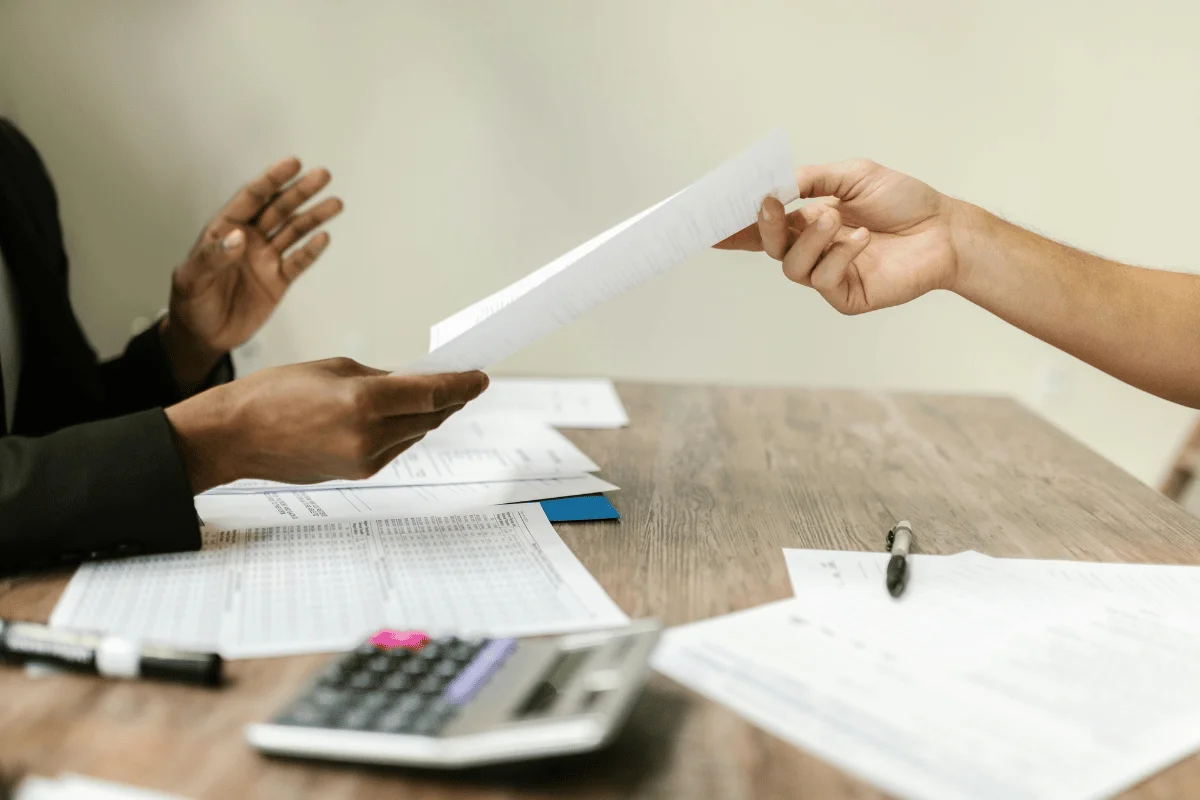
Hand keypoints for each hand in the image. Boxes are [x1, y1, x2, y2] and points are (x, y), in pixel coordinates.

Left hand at [163, 158, 343, 388]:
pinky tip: (323, 238)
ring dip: (314, 216)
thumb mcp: (190, 280)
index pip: (252, 198)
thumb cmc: (190, 303)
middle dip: (300, 191)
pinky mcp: (279, 280)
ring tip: (335, 203)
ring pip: (294, 231)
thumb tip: (238, 238)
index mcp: (225, 230)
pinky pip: (298, 262)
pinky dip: (311, 251)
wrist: (203, 335)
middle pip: (279, 209)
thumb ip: (212, 257)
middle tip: (322, 175)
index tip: (292, 164)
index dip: (272, 180)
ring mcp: (266, 258)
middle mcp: (249, 239)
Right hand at [164, 358, 488, 492]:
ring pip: (415, 434)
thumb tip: (415, 385)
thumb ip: (381, 378)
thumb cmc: (275, 393)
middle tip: (464, 381)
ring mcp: (365, 460)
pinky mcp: (357, 474)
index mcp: (364, 402)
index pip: (432, 394)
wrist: (234, 436)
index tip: (480, 376)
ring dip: (428, 416)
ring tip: (437, 396)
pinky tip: (403, 417)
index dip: (462, 384)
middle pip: (430, 417)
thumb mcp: (333, 370)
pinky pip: (395, 448)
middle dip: (450, 398)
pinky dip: (404, 431)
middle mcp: (370, 436)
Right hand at [715, 160, 960, 314]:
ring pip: (792, 266)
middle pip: (769, 246)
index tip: (709, 226)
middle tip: (770, 204)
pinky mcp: (845, 296)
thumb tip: (773, 184)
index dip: (735, 229)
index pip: (764, 228)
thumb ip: (810, 179)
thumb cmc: (903, 201)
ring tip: (837, 218)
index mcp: (809, 221)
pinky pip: (823, 280)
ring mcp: (827, 275)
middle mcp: (813, 250)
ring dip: (811, 239)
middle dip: (764, 226)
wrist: (944, 229)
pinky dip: (839, 256)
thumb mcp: (852, 175)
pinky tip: (861, 239)